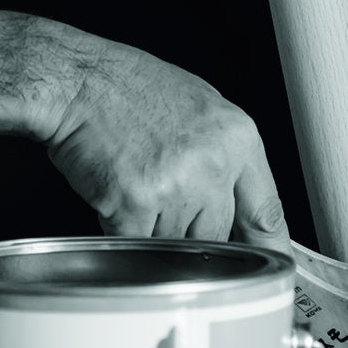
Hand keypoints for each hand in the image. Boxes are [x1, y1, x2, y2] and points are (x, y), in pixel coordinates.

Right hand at [42, 37, 288, 243]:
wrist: (74, 81)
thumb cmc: (126, 88)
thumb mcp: (198, 108)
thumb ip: (224, 156)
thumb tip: (235, 201)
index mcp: (237, 137)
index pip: (266, 210)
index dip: (269, 244)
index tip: (273, 267)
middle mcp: (213, 163)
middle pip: (216, 234)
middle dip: (189, 227)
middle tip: (162, 192)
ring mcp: (176, 186)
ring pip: (175, 243)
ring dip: (152, 226)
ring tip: (134, 181)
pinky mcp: (136, 205)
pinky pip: (136, 242)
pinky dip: (120, 226)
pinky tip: (114, 189)